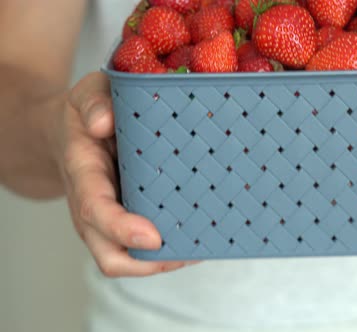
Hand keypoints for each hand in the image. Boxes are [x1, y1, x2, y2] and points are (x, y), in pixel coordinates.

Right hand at [57, 72, 194, 277]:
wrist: (74, 131)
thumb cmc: (88, 113)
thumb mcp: (86, 93)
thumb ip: (94, 102)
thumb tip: (104, 122)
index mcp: (83, 173)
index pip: (95, 210)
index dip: (122, 229)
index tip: (154, 238)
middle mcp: (93, 206)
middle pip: (109, 255)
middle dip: (149, 263)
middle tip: (190, 252)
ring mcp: (109, 219)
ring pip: (128, 260)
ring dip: (163, 262)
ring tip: (201, 248)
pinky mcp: (126, 220)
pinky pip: (141, 250)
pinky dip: (167, 251)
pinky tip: (197, 238)